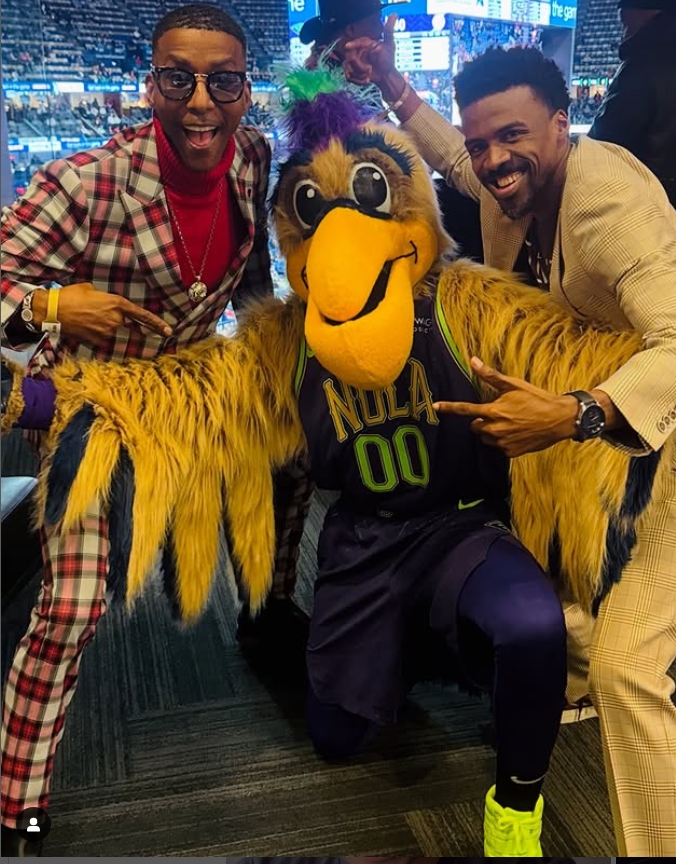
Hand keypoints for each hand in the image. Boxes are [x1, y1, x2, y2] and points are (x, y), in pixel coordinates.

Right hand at [31, 283, 171, 345]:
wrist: (52, 310)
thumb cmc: (71, 295)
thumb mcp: (92, 290)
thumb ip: (106, 299)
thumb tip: (106, 305)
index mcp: (117, 304)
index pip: (142, 315)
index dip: (156, 323)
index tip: (168, 331)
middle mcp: (115, 319)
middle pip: (124, 323)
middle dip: (115, 320)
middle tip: (96, 313)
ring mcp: (107, 332)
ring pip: (111, 330)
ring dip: (102, 325)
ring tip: (85, 317)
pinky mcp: (97, 341)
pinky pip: (101, 337)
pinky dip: (94, 332)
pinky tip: (82, 324)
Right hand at [344, 14, 400, 94]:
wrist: (387, 77)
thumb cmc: (388, 61)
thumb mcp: (389, 45)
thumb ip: (388, 30)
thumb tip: (394, 15)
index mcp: (366, 44)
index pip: (356, 42)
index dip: (352, 44)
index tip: (348, 47)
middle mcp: (358, 52)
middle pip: (350, 57)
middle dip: (359, 66)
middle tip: (369, 70)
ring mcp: (354, 62)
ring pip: (348, 67)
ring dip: (359, 74)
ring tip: (368, 76)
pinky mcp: (352, 72)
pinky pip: (348, 76)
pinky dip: (357, 80)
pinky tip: (365, 80)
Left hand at [432, 357, 578, 457]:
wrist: (559, 419)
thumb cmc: (536, 399)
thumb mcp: (514, 384)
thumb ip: (490, 375)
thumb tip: (473, 360)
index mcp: (493, 411)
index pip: (464, 410)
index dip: (448, 407)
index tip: (435, 406)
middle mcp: (494, 429)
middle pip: (475, 426)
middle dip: (481, 420)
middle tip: (499, 412)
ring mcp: (502, 443)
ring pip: (485, 438)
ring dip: (491, 431)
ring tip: (510, 422)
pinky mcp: (510, 452)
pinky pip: (498, 447)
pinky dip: (503, 440)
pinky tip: (517, 432)